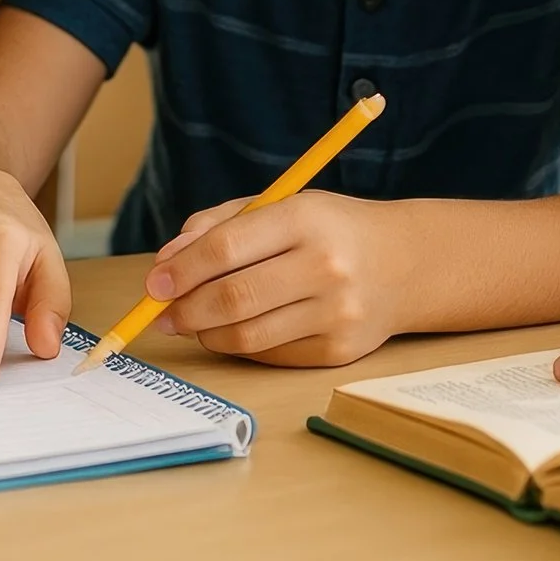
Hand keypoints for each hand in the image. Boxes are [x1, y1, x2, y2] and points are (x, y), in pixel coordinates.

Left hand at [147, 191, 406, 366]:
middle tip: (161, 312)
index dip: (182, 270)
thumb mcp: (281, 205)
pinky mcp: (339, 350)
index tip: (154, 284)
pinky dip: (238, 345)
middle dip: (185, 308)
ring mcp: (335, 313)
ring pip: (247, 335)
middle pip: (234, 298)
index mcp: (305, 219)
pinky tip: (229, 331)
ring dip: (205, 332)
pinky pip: (269, 355)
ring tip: (191, 321)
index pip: (227, 248)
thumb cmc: (329, 229)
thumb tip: (167, 263)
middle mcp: (325, 267)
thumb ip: (219, 226)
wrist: (405, 263)